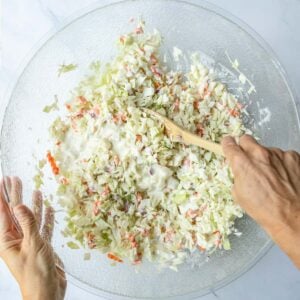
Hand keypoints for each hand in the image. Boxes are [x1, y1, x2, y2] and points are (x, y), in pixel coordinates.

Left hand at [0, 177, 65, 299]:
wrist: (47, 292)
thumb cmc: (36, 272)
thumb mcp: (31, 245)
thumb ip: (27, 224)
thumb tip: (18, 206)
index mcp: (7, 240)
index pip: (2, 213)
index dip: (2, 196)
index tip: (3, 181)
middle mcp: (16, 239)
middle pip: (16, 212)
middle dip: (16, 195)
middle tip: (15, 180)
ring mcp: (30, 241)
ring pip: (31, 218)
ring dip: (33, 205)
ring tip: (35, 191)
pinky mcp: (42, 245)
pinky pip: (44, 228)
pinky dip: (47, 218)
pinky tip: (49, 209)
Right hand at [222, 135, 299, 267]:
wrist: (291, 216)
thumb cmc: (264, 209)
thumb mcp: (238, 194)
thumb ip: (237, 175)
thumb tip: (240, 170)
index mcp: (242, 163)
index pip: (229, 144)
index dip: (228, 145)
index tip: (229, 145)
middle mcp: (259, 154)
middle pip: (247, 139)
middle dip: (245, 147)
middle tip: (249, 159)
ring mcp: (278, 154)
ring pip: (266, 149)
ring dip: (266, 158)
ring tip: (271, 176)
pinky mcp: (293, 157)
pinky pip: (283, 156)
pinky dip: (281, 164)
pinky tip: (283, 177)